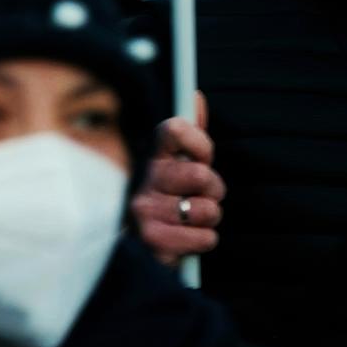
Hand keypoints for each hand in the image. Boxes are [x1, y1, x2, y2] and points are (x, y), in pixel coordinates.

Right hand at [131, 92, 224, 265]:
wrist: (134, 249)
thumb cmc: (163, 201)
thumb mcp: (174, 165)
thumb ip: (189, 133)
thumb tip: (195, 97)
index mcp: (150, 156)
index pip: (176, 129)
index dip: (200, 143)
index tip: (202, 157)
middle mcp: (142, 179)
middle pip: (201, 174)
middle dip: (212, 190)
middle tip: (197, 196)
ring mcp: (144, 210)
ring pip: (207, 209)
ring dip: (207, 219)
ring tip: (189, 219)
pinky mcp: (152, 241)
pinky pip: (206, 238)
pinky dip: (203, 241)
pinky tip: (184, 239)